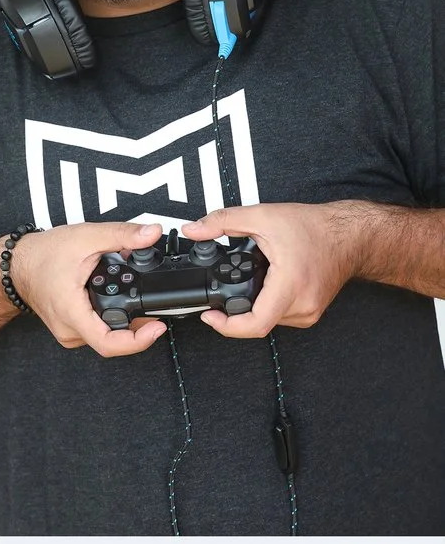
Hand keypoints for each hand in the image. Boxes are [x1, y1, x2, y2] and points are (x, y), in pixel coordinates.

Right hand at [3, 218, 171, 359]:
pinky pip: (97, 331)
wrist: (16, 264)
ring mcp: (69, 332)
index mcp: (72, 312)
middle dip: (137, 323)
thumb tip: (151, 234)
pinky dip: (111, 317)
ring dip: (124, 319)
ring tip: (128, 296)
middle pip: (114, 339)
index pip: (109, 343)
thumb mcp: (86, 237)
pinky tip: (113, 299)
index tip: (157, 328)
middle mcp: (70, 330)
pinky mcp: (71, 329)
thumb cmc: (41, 255)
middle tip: (149, 303)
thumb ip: (122, 235)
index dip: (139, 340)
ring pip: (106, 336)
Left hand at [201, 200, 366, 337]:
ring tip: (248, 280)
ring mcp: (309, 312)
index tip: (210, 316)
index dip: (227, 327)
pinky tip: (265, 283)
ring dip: (252, 305)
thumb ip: (222, 222)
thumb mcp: (262, 216)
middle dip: (235, 308)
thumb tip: (194, 230)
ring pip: (268, 320)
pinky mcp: (311, 312)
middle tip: (222, 290)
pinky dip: (267, 303)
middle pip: (257, 321)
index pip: (255, 324)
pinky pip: (280, 316)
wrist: (350, 236)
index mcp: (289, 286)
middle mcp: (302, 306)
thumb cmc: (314, 227)